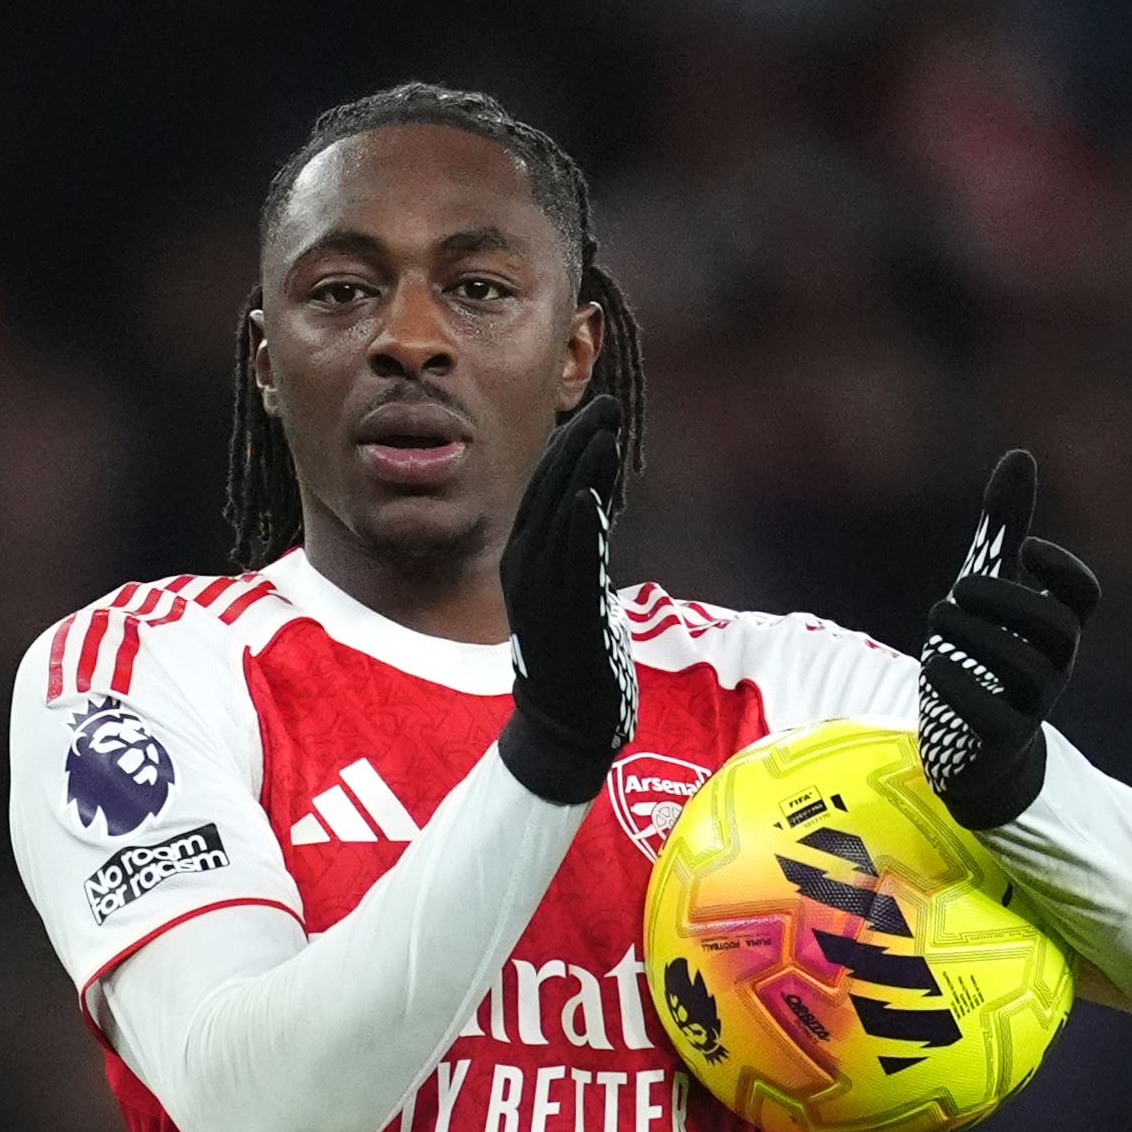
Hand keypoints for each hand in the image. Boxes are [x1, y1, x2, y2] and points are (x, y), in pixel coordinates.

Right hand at [497, 396, 635, 803]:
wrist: (564, 726)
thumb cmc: (575, 658)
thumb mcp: (576, 588)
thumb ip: (581, 547)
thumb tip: (595, 503)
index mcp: (524, 559)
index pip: (544, 491)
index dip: (568, 449)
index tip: (595, 414)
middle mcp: (524, 569)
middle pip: (549, 494)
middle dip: (578, 446)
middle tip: (607, 406)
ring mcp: (541, 594)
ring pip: (559, 520)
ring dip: (582, 473)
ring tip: (604, 432)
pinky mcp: (563, 618)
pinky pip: (571, 566)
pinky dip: (579, 530)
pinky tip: (592, 497)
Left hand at [920, 450, 1099, 828]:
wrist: (972, 750)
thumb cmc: (984, 658)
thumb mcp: (988, 590)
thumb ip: (1002, 529)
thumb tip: (1020, 455)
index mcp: (1054, 629)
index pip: (1085, 596)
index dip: (1064, 570)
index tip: (1026, 549)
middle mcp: (1052, 667)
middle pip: (1055, 630)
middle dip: (1006, 601)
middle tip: (958, 587)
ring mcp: (1030, 708)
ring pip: (1025, 670)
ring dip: (976, 635)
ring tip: (936, 614)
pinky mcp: (998, 742)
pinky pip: (994, 717)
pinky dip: (962, 686)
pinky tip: (933, 663)